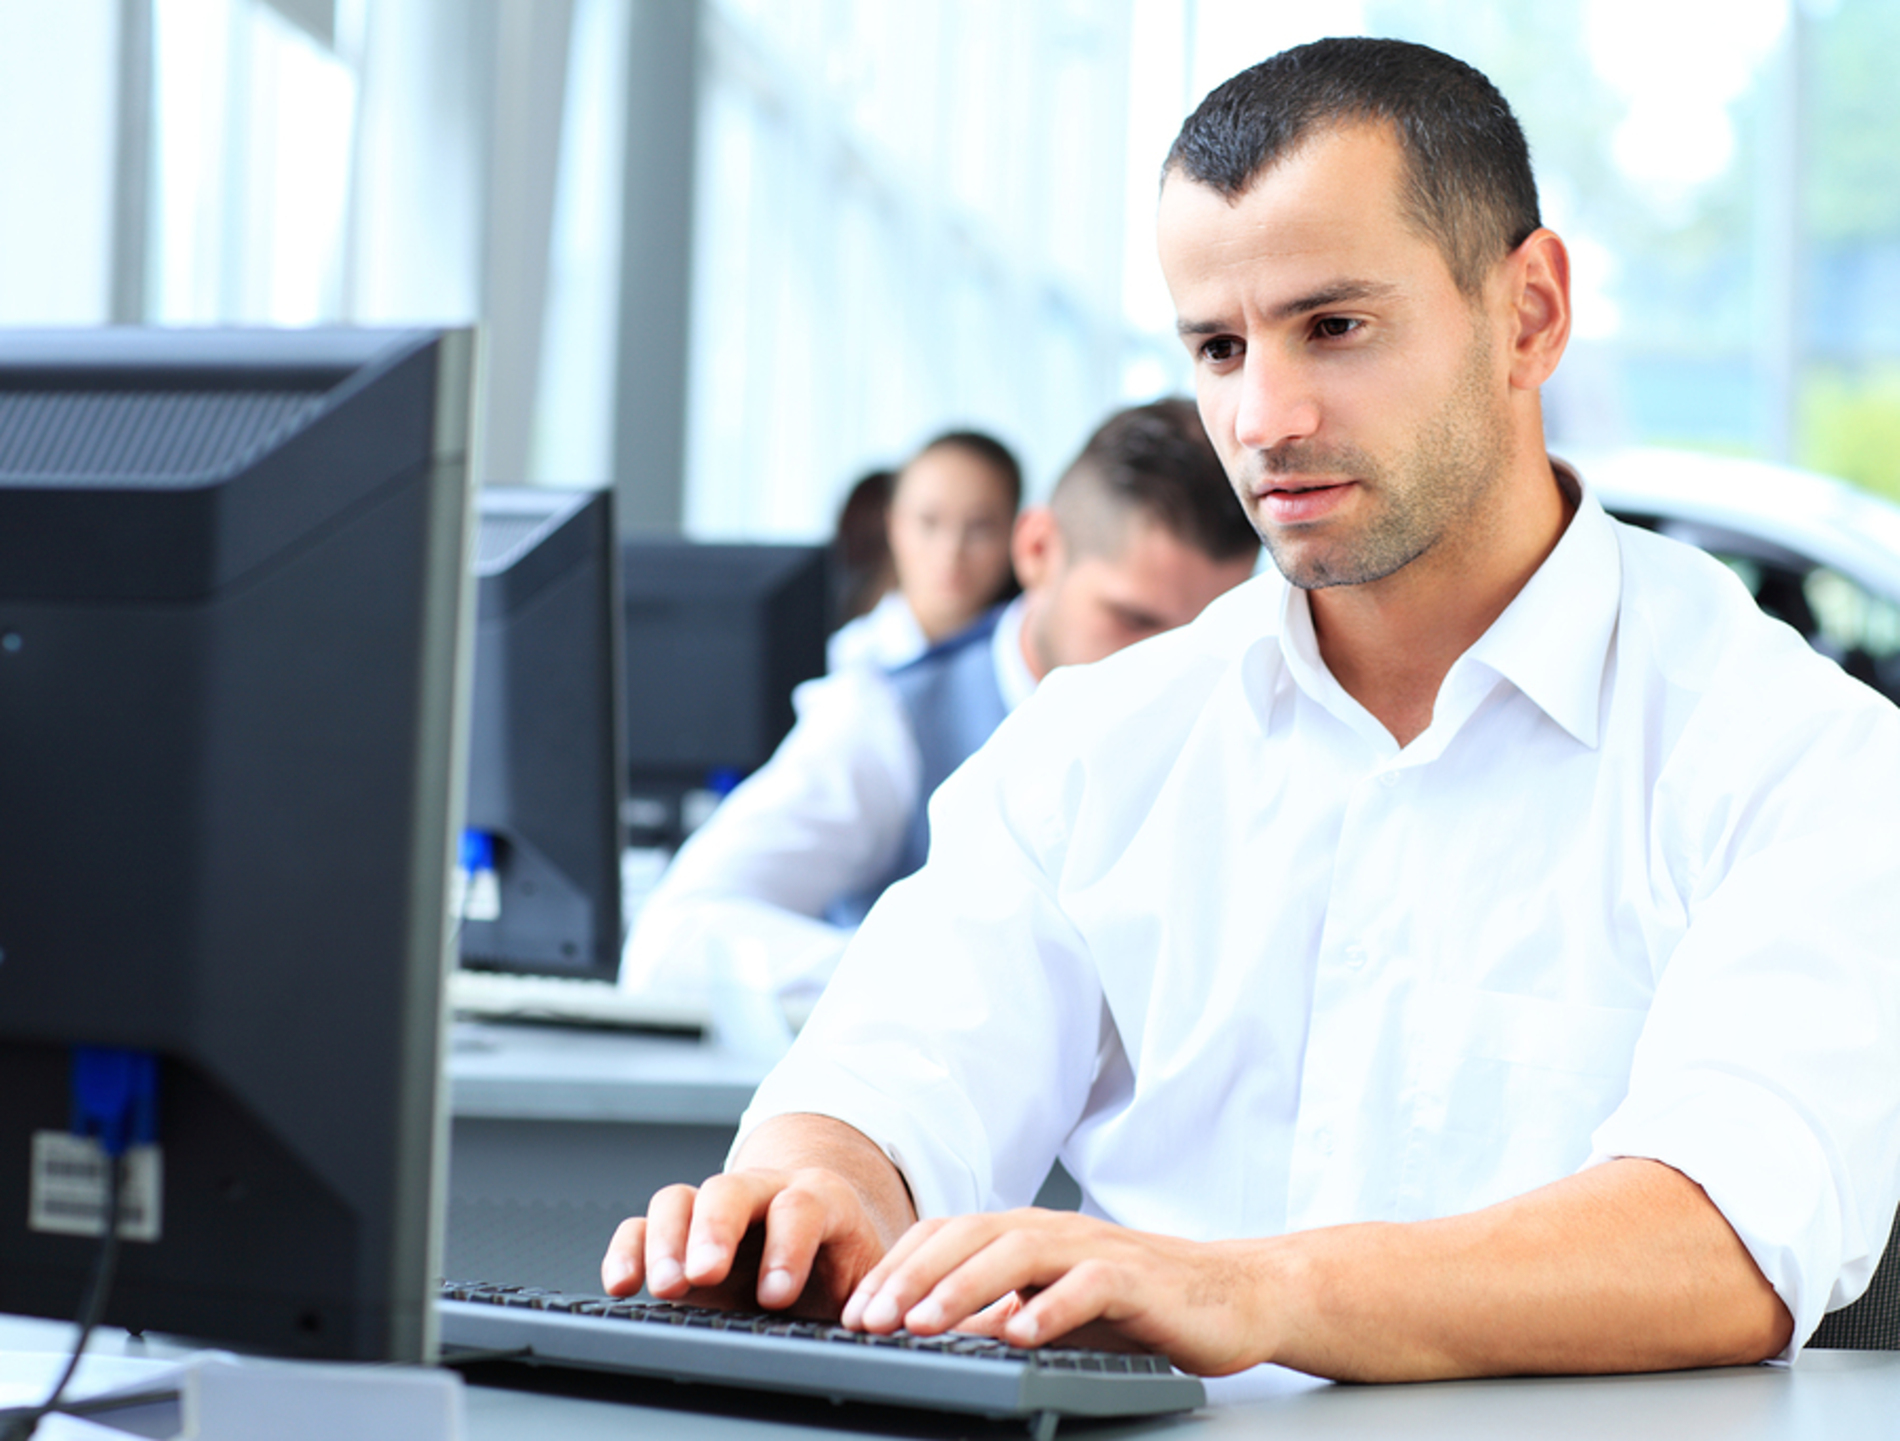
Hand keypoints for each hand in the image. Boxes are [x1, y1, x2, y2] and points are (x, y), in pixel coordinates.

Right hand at [602, 1166, 892, 1316]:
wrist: (822, 1244)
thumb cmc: (845, 1268)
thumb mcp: (867, 1282)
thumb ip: (865, 1297)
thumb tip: (866, 1326)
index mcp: (820, 1200)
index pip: (801, 1205)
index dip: (788, 1246)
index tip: (777, 1294)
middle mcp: (762, 1195)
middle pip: (733, 1190)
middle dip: (716, 1230)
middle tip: (705, 1273)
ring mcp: (716, 1212)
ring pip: (681, 1200)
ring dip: (667, 1241)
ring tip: (667, 1287)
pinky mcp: (678, 1235)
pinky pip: (642, 1225)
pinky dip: (627, 1249)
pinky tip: (622, 1284)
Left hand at [839, 1208, 1270, 1375]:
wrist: (1233, 1295)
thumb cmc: (1139, 1305)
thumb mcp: (1053, 1311)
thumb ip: (999, 1314)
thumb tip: (935, 1333)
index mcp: (1027, 1235)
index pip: (947, 1236)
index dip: (898, 1268)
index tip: (856, 1310)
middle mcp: (1054, 1231)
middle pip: (970, 1236)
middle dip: (912, 1276)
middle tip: (870, 1319)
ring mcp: (1095, 1249)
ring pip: (1018, 1252)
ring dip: (963, 1287)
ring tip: (923, 1323)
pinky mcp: (1137, 1279)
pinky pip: (1087, 1285)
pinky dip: (1050, 1307)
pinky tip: (1018, 1332)